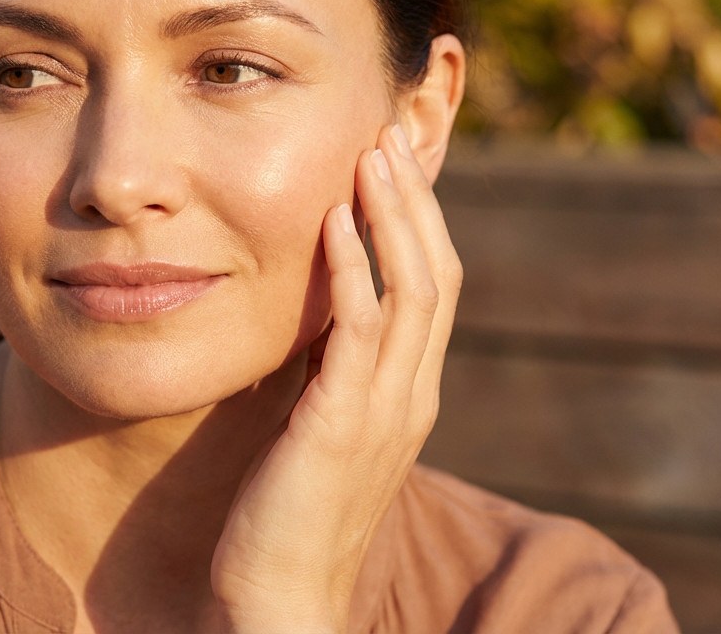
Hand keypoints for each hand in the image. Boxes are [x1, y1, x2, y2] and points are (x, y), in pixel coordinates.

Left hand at [208, 124, 462, 632]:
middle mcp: (412, 394)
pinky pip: (360, 332)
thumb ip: (329, 375)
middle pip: (438, 274)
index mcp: (408, 393)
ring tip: (370, 153)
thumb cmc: (288, 517)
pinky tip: (335, 220)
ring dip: (393, 216)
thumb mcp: (319, 430)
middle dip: (416, 201)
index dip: (419, 222)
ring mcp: (386, 410)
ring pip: (414, 290)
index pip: (433, 288)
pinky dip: (354, 269)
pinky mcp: (343, 426)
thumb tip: (311, 319)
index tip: (390, 163)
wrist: (281, 603)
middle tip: (388, 133)